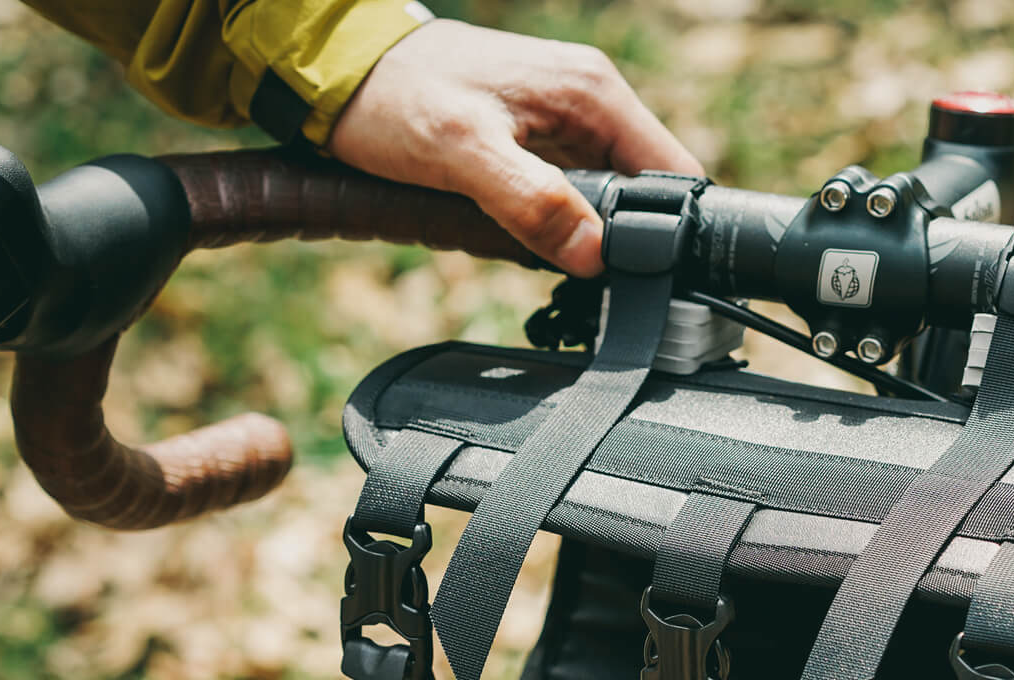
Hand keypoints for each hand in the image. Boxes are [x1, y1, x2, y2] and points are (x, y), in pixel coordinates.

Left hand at [330, 20, 703, 276]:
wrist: (339, 72)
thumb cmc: (393, 96)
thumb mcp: (461, 153)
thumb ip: (532, 204)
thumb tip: (594, 255)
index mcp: (593, 93)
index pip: (674, 172)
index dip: (669, 230)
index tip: (640, 274)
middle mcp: (591, 101)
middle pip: (646, 192)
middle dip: (622, 239)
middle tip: (581, 274)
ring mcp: (567, 121)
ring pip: (609, 199)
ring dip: (586, 235)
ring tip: (544, 253)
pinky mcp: (541, 140)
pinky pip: (573, 194)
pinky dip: (557, 224)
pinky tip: (526, 236)